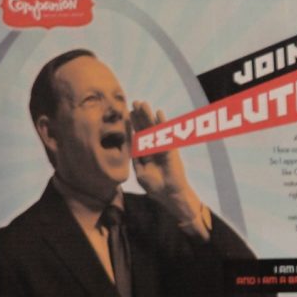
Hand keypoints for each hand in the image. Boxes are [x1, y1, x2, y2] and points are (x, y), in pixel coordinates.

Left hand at [127, 103, 200, 229]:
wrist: (168, 194)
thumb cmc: (154, 186)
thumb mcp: (139, 171)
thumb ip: (136, 158)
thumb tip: (130, 143)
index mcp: (145, 153)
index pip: (138, 135)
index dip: (132, 124)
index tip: (126, 113)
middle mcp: (153, 148)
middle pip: (145, 129)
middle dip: (139, 116)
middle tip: (134, 102)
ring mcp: (162, 147)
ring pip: (153, 128)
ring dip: (148, 115)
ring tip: (142, 103)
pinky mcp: (170, 149)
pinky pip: (166, 134)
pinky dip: (162, 123)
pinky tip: (159, 113)